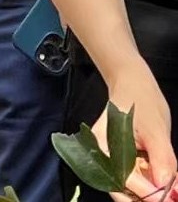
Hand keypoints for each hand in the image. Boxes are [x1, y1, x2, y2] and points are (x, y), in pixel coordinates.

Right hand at [99, 62, 174, 201]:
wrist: (134, 82)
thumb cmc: (140, 98)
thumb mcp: (155, 126)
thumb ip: (161, 157)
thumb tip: (165, 186)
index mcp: (102, 145)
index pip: (123, 177)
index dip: (146, 192)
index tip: (168, 198)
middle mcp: (103, 157)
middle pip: (122, 189)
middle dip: (146, 197)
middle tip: (171, 198)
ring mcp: (113, 161)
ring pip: (131, 188)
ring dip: (151, 193)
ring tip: (173, 190)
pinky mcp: (124, 163)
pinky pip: (137, 181)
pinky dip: (152, 185)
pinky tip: (168, 183)